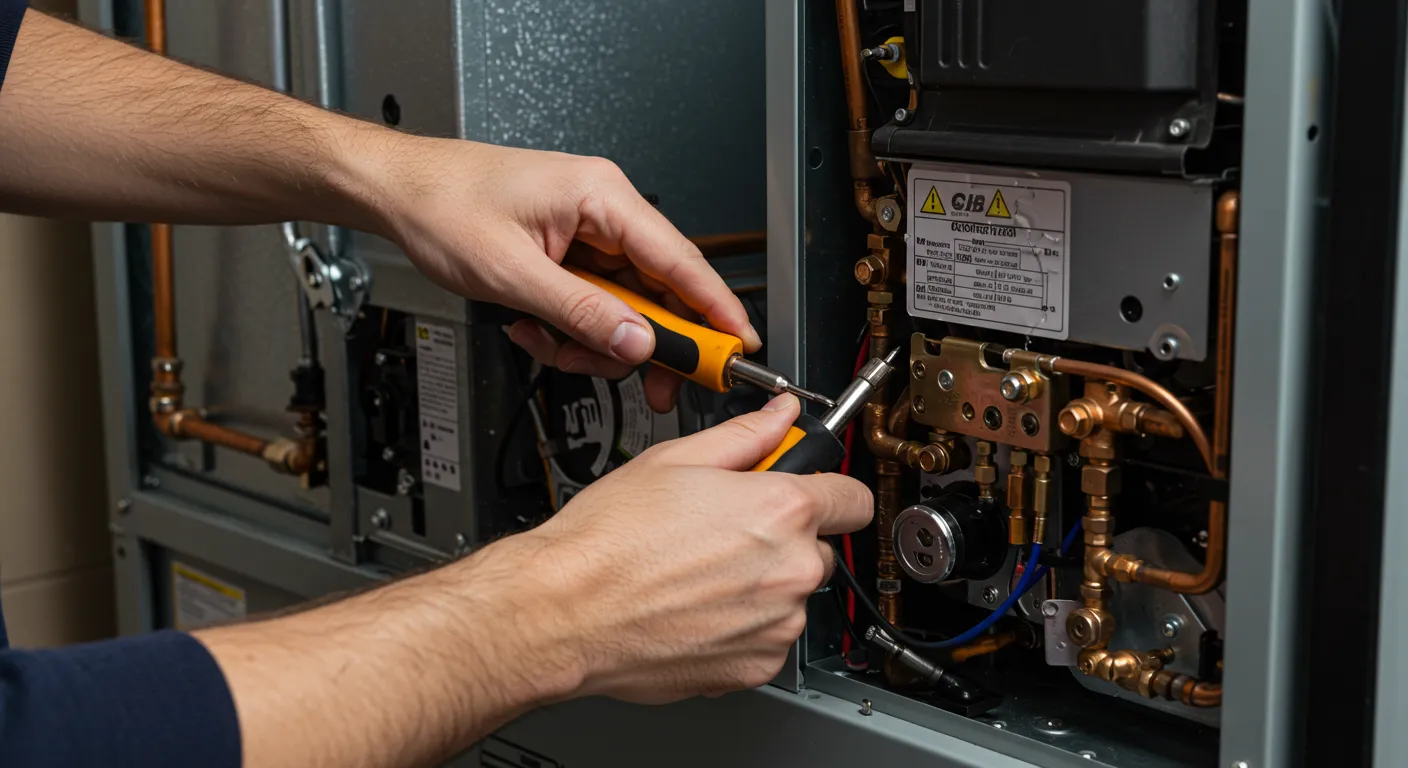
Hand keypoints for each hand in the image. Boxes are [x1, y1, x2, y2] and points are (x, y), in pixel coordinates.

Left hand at [371, 137, 760, 411]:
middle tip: (653, 386)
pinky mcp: (572, 251)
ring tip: (553, 346)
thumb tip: (636, 341)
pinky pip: (595, 303)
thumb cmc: (444, 205)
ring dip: (596, 340)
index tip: (737, 347)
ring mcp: (589, 232)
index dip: (716, 308)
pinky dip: (572, 328)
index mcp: (602, 196)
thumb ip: (581, 313)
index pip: (681, 260)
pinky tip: (536, 329)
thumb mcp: (513, 273)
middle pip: (659, 290)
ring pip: (625, 306)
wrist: (399, 192)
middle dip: (647, 342)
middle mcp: (604, 209)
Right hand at [471, 394, 872, 702]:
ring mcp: (775, 625)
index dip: (829, 490)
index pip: (853, 498)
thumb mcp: (674, 460)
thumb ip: (746, 436)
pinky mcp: (753, 667)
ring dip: (761, 586)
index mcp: (780, 510)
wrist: (564, 611)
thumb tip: (781, 416)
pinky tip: (694, 608)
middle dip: (782, 539)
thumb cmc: (607, 541)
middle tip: (725, 533)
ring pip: (791, 597)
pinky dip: (741, 627)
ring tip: (698, 574)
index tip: (813, 493)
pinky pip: (766, 639)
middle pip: (818, 549)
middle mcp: (790, 570)